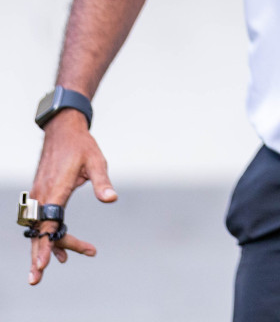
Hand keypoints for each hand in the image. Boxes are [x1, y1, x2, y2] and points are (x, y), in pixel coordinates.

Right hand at [27, 112, 112, 284]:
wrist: (62, 132)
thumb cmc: (81, 146)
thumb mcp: (96, 161)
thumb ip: (102, 182)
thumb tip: (111, 199)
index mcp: (56, 188)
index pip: (49, 222)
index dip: (46, 244)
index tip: (43, 263)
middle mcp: (42, 195)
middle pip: (39, 231)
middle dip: (38, 255)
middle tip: (38, 278)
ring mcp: (39, 196)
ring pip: (39, 228)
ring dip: (46, 247)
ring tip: (56, 265)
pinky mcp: (41, 196)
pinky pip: (41, 221)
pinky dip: (48, 235)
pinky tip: (62, 249)